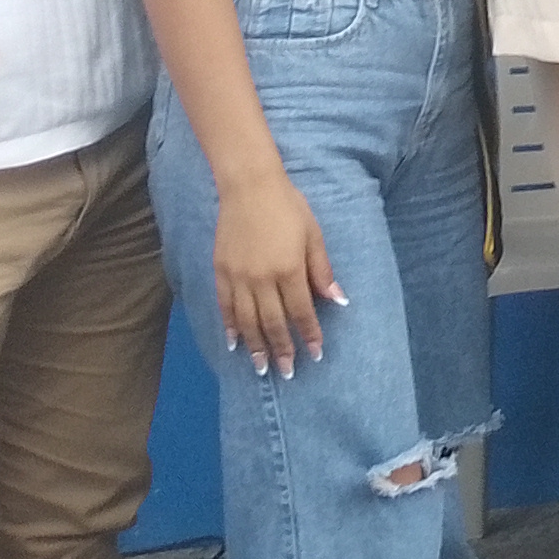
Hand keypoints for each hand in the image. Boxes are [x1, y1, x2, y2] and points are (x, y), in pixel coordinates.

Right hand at [211, 163, 341, 375]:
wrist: (250, 187)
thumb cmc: (289, 207)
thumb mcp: (314, 235)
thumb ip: (322, 270)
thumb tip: (338, 300)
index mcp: (290, 269)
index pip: (301, 311)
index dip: (309, 334)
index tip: (315, 354)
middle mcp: (263, 278)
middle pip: (273, 322)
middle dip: (282, 349)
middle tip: (287, 371)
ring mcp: (239, 277)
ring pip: (247, 320)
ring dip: (255, 346)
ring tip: (261, 367)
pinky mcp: (221, 271)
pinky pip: (225, 306)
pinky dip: (230, 326)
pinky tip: (234, 342)